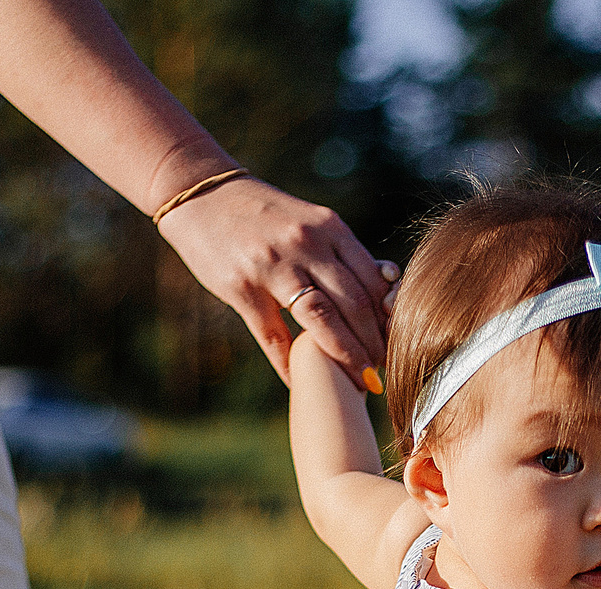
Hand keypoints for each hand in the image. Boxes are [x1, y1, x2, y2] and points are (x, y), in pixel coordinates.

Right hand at [156, 176, 394, 383]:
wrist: (201, 194)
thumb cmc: (263, 214)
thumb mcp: (309, 222)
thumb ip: (341, 253)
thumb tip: (385, 288)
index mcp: (329, 227)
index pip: (374, 281)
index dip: (390, 319)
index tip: (399, 344)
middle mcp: (306, 244)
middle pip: (354, 304)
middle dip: (374, 344)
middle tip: (385, 371)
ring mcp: (273, 266)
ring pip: (322, 321)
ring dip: (346, 358)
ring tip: (361, 381)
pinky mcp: (242, 287)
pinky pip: (274, 336)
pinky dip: (290, 365)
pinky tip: (303, 383)